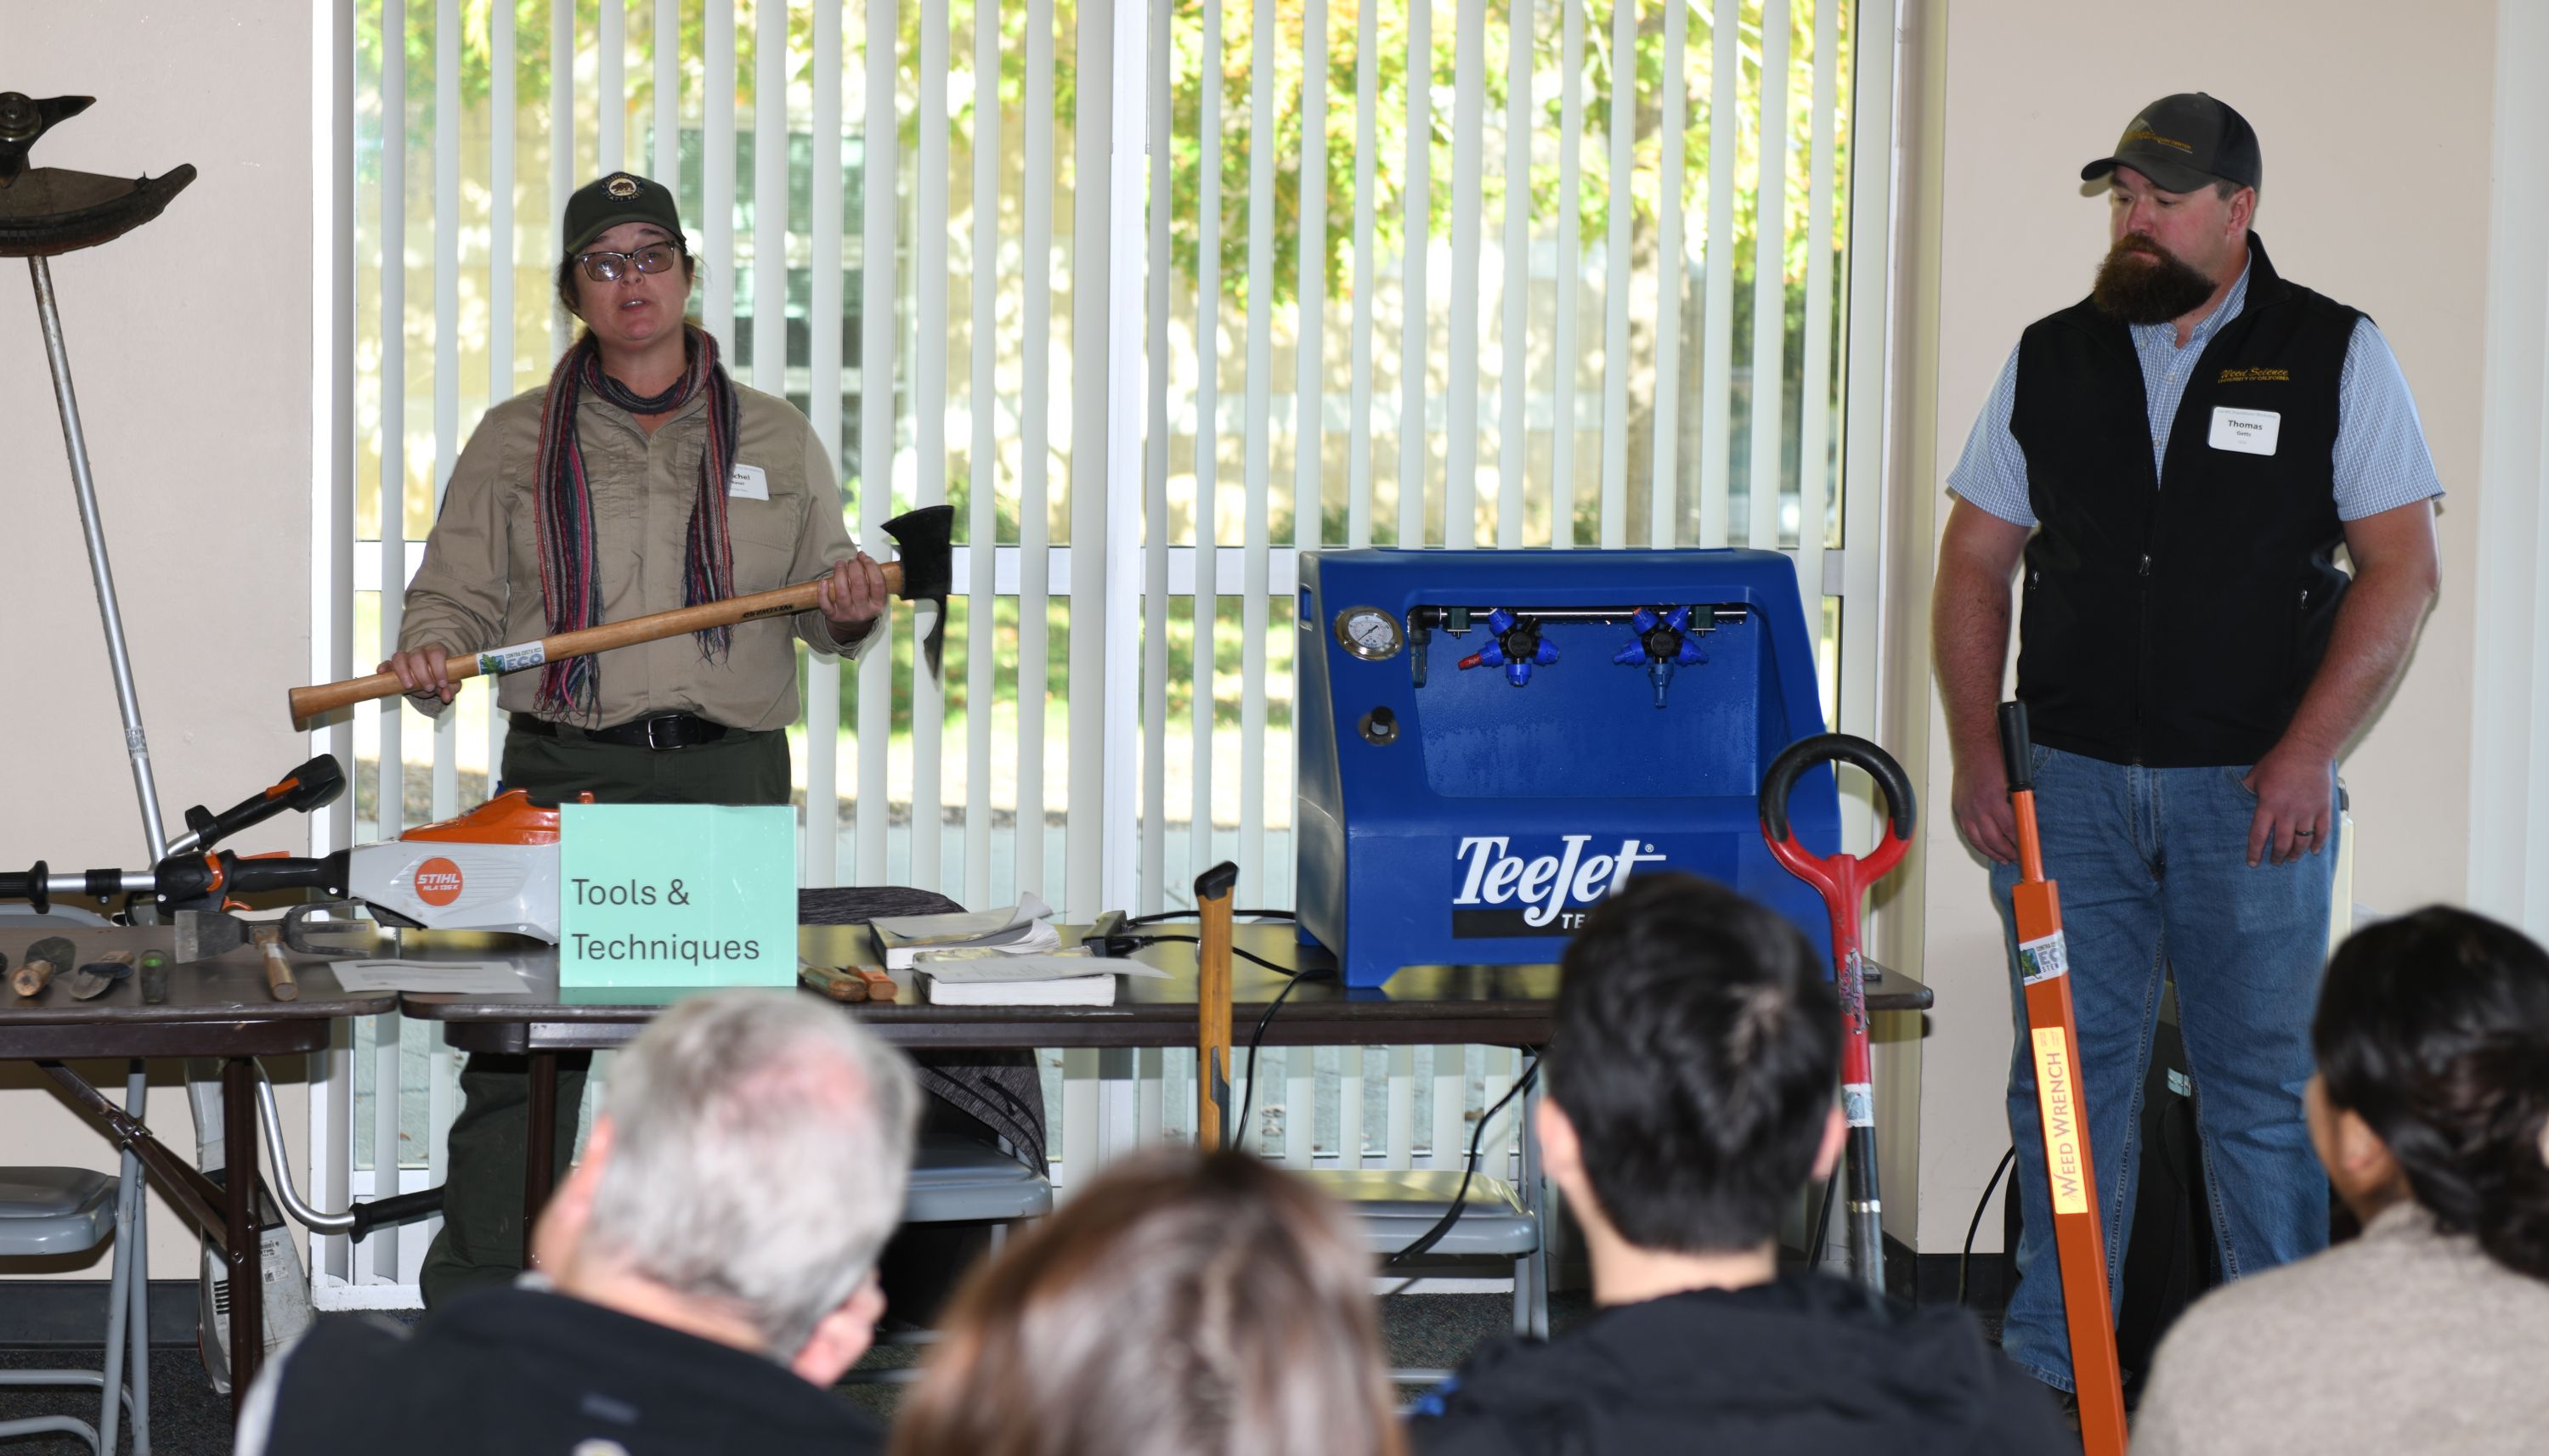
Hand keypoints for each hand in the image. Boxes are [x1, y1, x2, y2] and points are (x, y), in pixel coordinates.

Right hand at [381, 646, 456, 704]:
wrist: (428, 677)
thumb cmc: (440, 676)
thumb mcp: (450, 683)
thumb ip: (451, 688)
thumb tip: (447, 697)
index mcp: (435, 651)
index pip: (436, 653)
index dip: (439, 668)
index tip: (442, 683)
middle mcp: (419, 651)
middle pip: (417, 656)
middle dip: (423, 673)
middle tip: (429, 688)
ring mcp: (405, 657)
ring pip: (400, 658)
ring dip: (404, 672)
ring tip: (409, 686)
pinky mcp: (393, 665)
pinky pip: (386, 663)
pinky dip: (384, 667)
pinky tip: (382, 673)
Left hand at [817, 552, 887, 642]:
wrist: (851, 627)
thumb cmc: (863, 604)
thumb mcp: (874, 596)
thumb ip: (872, 579)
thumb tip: (862, 556)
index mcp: (877, 605)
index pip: (878, 583)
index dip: (871, 566)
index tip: (864, 557)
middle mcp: (863, 611)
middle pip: (859, 584)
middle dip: (854, 567)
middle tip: (852, 561)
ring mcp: (848, 614)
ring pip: (842, 591)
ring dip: (840, 573)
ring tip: (840, 564)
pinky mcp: (833, 616)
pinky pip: (826, 604)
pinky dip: (822, 592)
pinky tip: (823, 581)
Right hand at [1952, 753, 2019, 864]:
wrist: (1973, 746)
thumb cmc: (1994, 758)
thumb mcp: (2014, 780)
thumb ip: (2019, 801)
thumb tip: (2028, 818)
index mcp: (1993, 800)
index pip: (2010, 829)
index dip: (2020, 842)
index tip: (2027, 850)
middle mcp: (1977, 807)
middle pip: (1994, 840)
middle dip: (2007, 852)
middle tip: (2017, 857)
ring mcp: (1965, 809)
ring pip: (1978, 840)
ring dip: (1992, 852)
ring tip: (2003, 859)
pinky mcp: (1958, 808)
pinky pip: (1967, 832)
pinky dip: (1977, 843)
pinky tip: (1985, 847)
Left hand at [2243, 741, 2335, 867]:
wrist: (2307, 752)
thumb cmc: (2279, 762)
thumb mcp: (2256, 775)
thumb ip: (2247, 789)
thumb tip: (2238, 796)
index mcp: (2268, 806)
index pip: (2259, 836)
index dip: (2255, 852)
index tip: (2252, 863)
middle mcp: (2288, 813)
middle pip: (2282, 843)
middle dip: (2277, 856)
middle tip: (2274, 862)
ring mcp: (2307, 812)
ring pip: (2302, 841)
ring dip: (2296, 853)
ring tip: (2291, 860)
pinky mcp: (2323, 809)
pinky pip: (2322, 832)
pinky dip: (2318, 843)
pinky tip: (2314, 851)